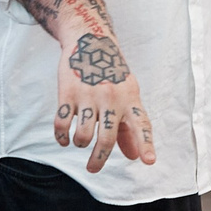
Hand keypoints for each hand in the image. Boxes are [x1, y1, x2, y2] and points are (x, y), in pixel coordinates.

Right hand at [54, 29, 156, 172]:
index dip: (145, 144)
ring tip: (80, 141)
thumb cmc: (112, 75)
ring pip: (84, 135)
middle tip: (93, 169)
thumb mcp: (127, 96)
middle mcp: (111, 98)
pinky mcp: (68, 92)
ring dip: (80, 143)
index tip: (148, 161)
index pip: (140, 125)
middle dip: (99, 159)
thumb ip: (130, 128)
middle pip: (107, 138)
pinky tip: (64, 138)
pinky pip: (62, 123)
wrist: (90, 41)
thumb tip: (135, 157)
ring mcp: (89, 95)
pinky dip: (61, 137)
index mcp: (130, 99)